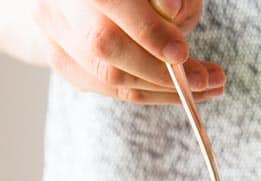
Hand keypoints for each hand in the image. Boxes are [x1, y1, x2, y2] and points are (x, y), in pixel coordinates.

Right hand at [34, 0, 224, 103]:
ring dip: (163, 90)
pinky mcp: (61, 61)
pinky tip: (175, 89)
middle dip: (162, 72)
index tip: (182, 53)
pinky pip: (107, 88)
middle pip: (107, 49)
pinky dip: (146, 92)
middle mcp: (57, 6)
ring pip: (109, 77)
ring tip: (205, 88)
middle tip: (206, 80)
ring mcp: (54, 36)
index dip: (149, 33)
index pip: (111, 4)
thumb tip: (172, 11)